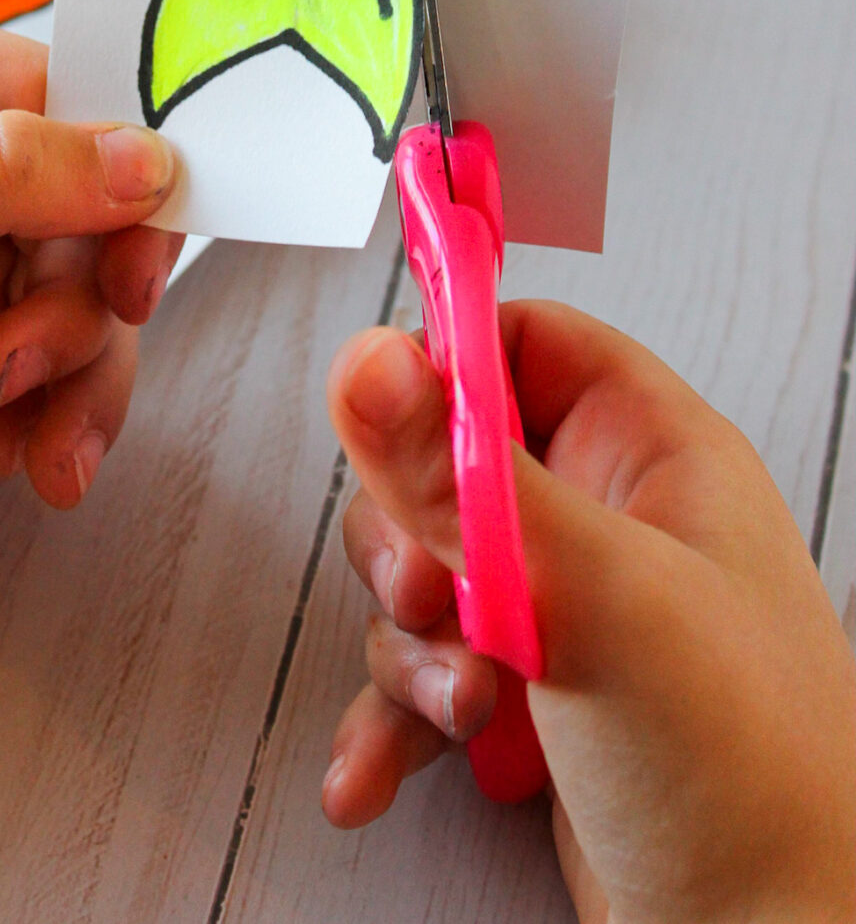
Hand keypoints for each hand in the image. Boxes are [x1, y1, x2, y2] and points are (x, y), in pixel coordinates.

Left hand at [0, 10, 181, 581]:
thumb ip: (12, 171)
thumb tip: (145, 155)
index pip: (70, 102)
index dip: (122, 181)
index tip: (133, 260)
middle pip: (94, 209)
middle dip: (82, 298)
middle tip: (29, 355)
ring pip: (88, 295)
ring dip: (74, 369)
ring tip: (15, 417)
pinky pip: (58, 362)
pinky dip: (57, 410)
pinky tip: (21, 448)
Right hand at [323, 302, 855, 923]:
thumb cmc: (745, 774)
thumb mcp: (595, 595)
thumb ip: (465, 479)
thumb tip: (371, 364)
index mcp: (654, 455)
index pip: (522, 343)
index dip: (444, 367)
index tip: (383, 417)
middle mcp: (610, 522)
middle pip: (446, 463)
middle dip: (409, 539)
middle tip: (433, 595)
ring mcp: (571, 615)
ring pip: (424, 573)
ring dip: (409, 648)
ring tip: (460, 712)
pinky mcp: (536, 701)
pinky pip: (428, 671)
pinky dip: (393, 719)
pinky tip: (379, 772)